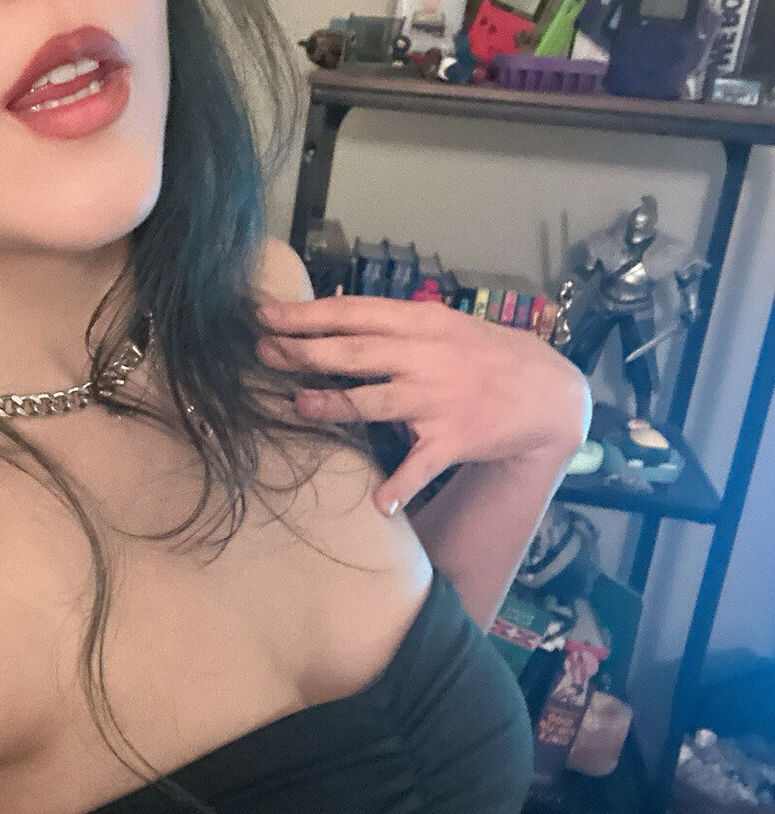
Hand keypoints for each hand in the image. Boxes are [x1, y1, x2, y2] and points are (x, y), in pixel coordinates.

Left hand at [254, 293, 591, 514]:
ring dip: (334, 403)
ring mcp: (441, 398)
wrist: (549, 392)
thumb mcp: (444, 325)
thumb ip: (395, 325)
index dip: (308, 315)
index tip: (268, 317)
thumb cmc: (487, 355)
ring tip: (297, 405)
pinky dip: (400, 485)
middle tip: (264, 353)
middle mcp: (428, 356)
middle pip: (357, 352)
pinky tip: (379, 501)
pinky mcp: (455, 438)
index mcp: (423, 322)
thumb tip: (333, 323)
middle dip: (306, 352)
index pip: (355, 312)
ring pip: (377, 400)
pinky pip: (421, 466)